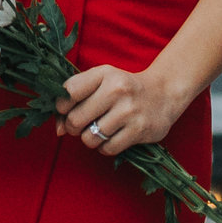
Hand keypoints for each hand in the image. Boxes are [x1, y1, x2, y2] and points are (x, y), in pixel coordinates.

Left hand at [53, 64, 190, 157]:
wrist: (163, 94)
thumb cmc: (122, 88)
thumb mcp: (100, 82)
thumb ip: (75, 100)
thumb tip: (58, 131)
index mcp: (104, 74)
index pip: (69, 92)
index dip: (61, 105)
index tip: (65, 109)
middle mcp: (117, 90)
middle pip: (75, 119)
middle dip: (72, 126)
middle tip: (80, 124)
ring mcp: (129, 111)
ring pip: (89, 138)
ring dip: (89, 138)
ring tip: (98, 130)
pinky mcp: (140, 130)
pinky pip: (107, 148)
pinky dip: (104, 147)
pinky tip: (111, 136)